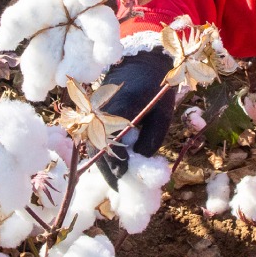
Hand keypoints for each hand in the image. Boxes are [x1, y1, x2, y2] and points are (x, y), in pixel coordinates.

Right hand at [97, 48, 176, 187]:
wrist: (141, 64)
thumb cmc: (156, 89)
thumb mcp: (162, 115)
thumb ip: (151, 140)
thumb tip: (139, 164)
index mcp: (117, 110)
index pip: (112, 149)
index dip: (119, 170)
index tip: (128, 183)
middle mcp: (99, 114)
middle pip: (98, 153)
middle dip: (111, 174)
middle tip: (122, 192)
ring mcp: (93, 116)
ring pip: (94, 149)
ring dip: (106, 167)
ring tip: (120, 183)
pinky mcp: (93, 118)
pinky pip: (95, 142)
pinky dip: (105, 155)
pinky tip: (117, 167)